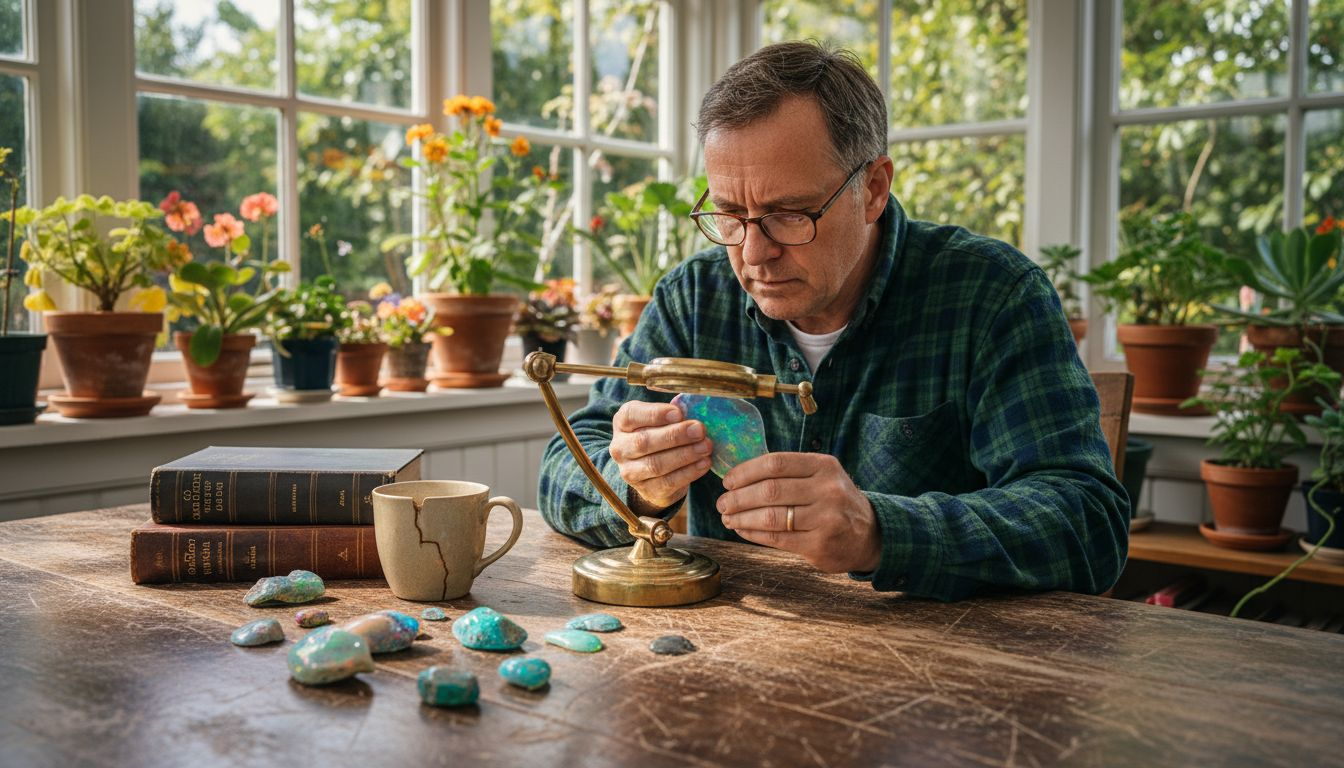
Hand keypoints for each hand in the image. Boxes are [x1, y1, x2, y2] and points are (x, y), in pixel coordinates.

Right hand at [609, 401, 713, 513]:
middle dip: (675, 435)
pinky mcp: (646, 490)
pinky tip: (704, 462)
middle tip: (699, 430)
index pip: (631, 416)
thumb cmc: (660, 435)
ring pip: (656, 464)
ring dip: (685, 455)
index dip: (655, 414)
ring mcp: (630, 472)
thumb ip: (673, 413)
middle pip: (644, 442)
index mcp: (622, 423)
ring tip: (706, 447)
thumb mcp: (661, 420)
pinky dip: (689, 472)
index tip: (679, 413)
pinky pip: (668, 482)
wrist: (655, 472)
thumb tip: (687, 407)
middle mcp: (620, 448)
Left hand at [717, 453, 880, 572]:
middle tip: (722, 503)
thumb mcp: (821, 477)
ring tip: (728, 518)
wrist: (869, 534)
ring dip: (742, 518)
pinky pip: (776, 538)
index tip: (728, 481)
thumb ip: (788, 473)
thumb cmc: (833, 501)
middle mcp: (828, 490)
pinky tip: (742, 530)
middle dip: (738, 497)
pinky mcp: (819, 545)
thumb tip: (738, 475)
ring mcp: (826, 519)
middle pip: (770, 490)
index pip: (775, 464)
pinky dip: (753, 534)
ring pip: (770, 517)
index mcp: (824, 466)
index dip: (745, 472)